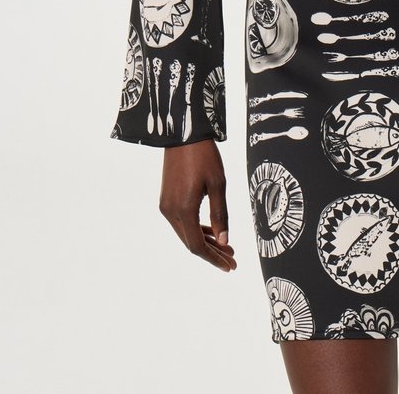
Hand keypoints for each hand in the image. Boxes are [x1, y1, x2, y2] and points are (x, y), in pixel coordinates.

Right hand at [159, 138, 236, 271]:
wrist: (183, 133)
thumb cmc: (204, 156)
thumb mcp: (218, 184)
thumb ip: (220, 215)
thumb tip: (224, 241)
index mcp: (183, 210)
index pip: (197, 246)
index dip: (214, 258)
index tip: (230, 265)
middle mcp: (170, 211)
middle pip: (191, 242)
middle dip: (212, 253)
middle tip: (232, 259)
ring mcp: (166, 205)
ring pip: (186, 233)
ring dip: (206, 241)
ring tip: (226, 248)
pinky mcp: (167, 198)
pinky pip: (182, 222)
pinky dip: (197, 229)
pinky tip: (212, 232)